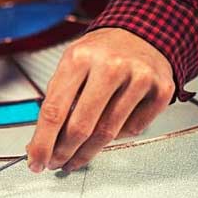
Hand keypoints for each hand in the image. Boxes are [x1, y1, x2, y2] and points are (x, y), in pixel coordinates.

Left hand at [26, 28, 174, 172]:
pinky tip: (109, 130)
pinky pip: (133, 129)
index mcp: (80, 57)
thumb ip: (58, 100)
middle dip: (64, 153)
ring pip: (108, 133)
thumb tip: (41, 142)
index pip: (54, 110)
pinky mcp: (161, 90)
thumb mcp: (72, 64)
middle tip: (55, 164)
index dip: (43, 142)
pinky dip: (118, 135)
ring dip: (87, 152)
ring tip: (74, 159)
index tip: (36, 161)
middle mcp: (110, 66)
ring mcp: (138, 78)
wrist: (143, 33)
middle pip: (81, 126)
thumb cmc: (101, 53)